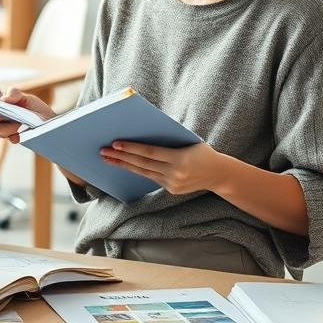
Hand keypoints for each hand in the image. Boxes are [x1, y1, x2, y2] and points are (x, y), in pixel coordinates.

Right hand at [0, 88, 53, 143]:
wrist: (50, 122)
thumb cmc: (35, 108)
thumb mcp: (26, 97)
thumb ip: (14, 94)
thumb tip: (2, 99)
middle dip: (3, 116)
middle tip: (17, 115)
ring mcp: (5, 129)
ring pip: (1, 130)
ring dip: (13, 126)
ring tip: (24, 123)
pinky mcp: (14, 138)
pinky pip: (11, 138)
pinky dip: (18, 135)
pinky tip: (24, 132)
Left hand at [100, 140, 227, 194]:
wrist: (219, 174)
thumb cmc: (202, 151)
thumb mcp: (188, 142)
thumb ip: (169, 139)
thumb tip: (141, 131)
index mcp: (180, 159)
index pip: (150, 153)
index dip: (131, 148)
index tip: (115, 143)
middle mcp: (175, 174)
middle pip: (142, 164)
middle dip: (121, 157)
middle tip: (103, 151)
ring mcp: (172, 184)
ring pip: (143, 173)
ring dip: (124, 165)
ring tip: (108, 159)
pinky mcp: (171, 190)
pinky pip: (150, 178)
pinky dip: (136, 170)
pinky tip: (124, 165)